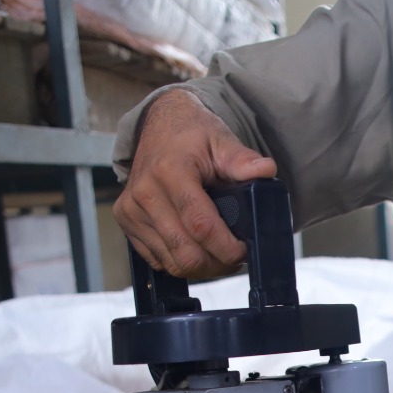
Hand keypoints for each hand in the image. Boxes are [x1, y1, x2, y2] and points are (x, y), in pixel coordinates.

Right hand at [113, 88, 278, 277]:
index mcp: (169, 171)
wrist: (158, 126)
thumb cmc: (192, 135)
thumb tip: (267, 171)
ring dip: (200, 266)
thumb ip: (243, 160)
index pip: (200, 226)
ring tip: (218, 252)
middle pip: (185, 252)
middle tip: (235, 256)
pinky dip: (180, 260)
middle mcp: (145, 193)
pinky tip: (195, 247)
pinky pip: (157, 259)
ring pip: (171, 262)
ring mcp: (131, 210)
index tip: (244, 250)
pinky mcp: (125, 221)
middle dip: (216, 263)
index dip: (227, 247)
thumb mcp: (221, 141)